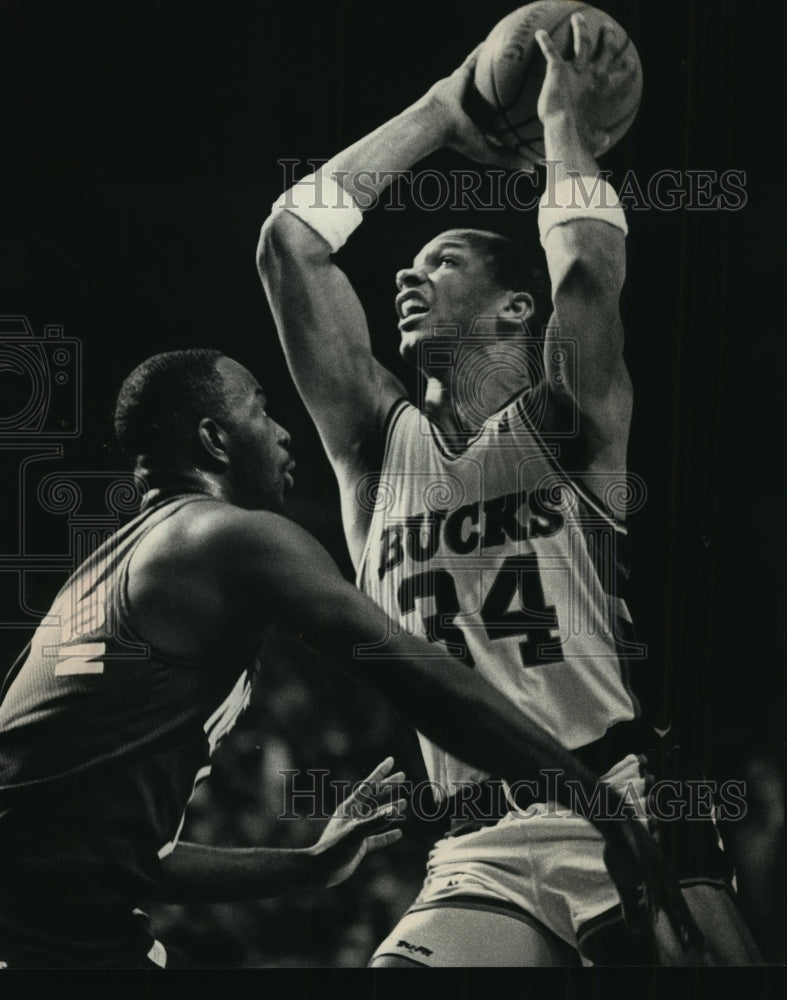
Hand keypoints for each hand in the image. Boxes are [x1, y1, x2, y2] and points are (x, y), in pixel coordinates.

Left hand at [307, 756, 405, 888]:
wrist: (321, 871)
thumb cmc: (334, 848)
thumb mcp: (355, 833)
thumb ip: (375, 822)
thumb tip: (395, 809)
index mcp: (350, 808)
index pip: (369, 786)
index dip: (380, 772)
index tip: (391, 760)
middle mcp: (355, 816)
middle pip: (375, 797)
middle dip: (389, 786)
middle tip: (403, 776)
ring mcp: (358, 831)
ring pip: (378, 816)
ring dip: (391, 809)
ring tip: (404, 802)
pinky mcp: (360, 845)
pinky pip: (378, 837)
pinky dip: (388, 834)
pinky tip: (398, 833)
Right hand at [419, 47, 537, 171]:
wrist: (437, 124)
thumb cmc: (460, 139)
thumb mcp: (489, 152)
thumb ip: (510, 158)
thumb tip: (533, 169)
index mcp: (479, 124)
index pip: (498, 120)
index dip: (510, 116)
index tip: (526, 112)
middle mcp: (473, 106)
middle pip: (493, 96)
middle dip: (504, 90)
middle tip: (524, 82)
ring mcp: (465, 90)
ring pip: (484, 78)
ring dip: (495, 68)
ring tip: (511, 56)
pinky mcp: (459, 76)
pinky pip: (473, 61)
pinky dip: (482, 52)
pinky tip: (494, 41)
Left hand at [534, 13, 637, 155]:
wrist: (566, 133)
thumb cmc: (580, 140)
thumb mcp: (594, 141)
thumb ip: (600, 139)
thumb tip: (605, 141)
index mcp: (603, 93)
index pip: (621, 78)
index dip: (627, 69)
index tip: (630, 62)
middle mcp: (594, 76)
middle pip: (605, 50)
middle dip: (608, 38)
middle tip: (607, 29)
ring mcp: (577, 70)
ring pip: (583, 42)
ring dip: (580, 28)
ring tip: (577, 18)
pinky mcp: (559, 70)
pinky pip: (551, 51)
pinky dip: (544, 42)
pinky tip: (539, 34)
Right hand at [602, 805, 707, 959]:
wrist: (615, 824)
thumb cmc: (621, 852)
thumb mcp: (624, 882)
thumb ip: (631, 905)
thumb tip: (637, 931)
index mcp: (660, 880)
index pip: (675, 907)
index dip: (684, 925)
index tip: (695, 944)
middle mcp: (662, 874)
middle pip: (676, 904)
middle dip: (686, 925)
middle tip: (697, 945)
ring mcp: (655, 867)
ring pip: (666, 896)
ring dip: (675, 918)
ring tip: (683, 935)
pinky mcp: (643, 860)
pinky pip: (649, 883)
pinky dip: (652, 899)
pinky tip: (653, 912)